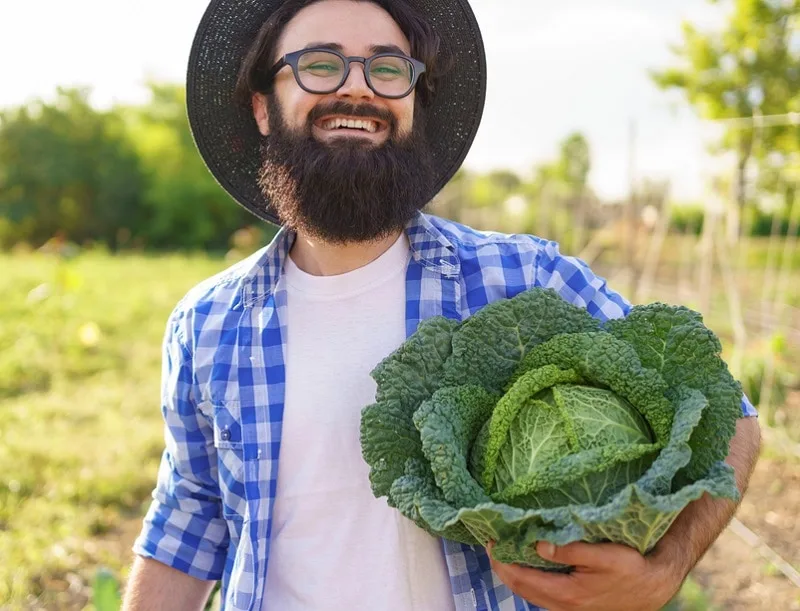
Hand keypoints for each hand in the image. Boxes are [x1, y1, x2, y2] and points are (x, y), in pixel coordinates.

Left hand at [487, 540, 685, 610]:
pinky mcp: (572, 606)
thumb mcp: (603, 554)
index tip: (491, 541)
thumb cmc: (631, 568)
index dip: (501, 561)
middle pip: (519, 588)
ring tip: (505, 550)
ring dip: (513, 573)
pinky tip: (528, 563)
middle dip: (501, 566)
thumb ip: (569, 550)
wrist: (652, 588)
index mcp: (566, 593)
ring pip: (529, 593)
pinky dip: (528, 579)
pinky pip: (540, 594)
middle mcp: (562, 605)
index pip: (520, 578)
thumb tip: (538, 545)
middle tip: (492, 543)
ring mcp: (566, 608)